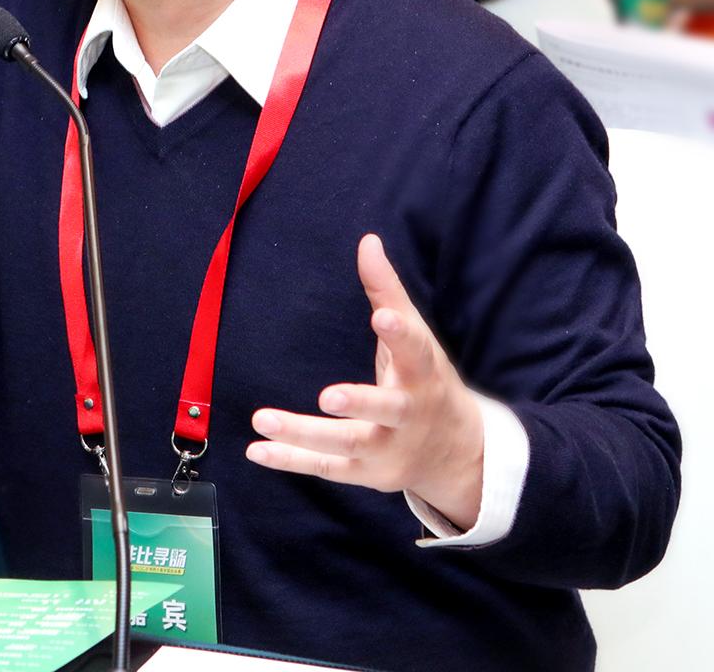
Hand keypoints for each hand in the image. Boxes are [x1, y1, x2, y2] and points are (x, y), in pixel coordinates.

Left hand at [247, 233, 485, 529]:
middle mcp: (408, 414)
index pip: (415, 350)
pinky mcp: (365, 472)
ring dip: (303, 434)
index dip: (400, 333)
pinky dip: (291, 460)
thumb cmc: (426, 381)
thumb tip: (368, 241)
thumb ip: (388, 292)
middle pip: (385, 410)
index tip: (382, 316)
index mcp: (423, 373)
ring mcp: (387, 448)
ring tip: (262, 419)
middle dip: (360, 403)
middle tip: (329, 396)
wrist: (456, 453)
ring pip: (347, 444)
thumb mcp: (417, 339)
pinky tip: (257, 448)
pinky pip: (326, 467)